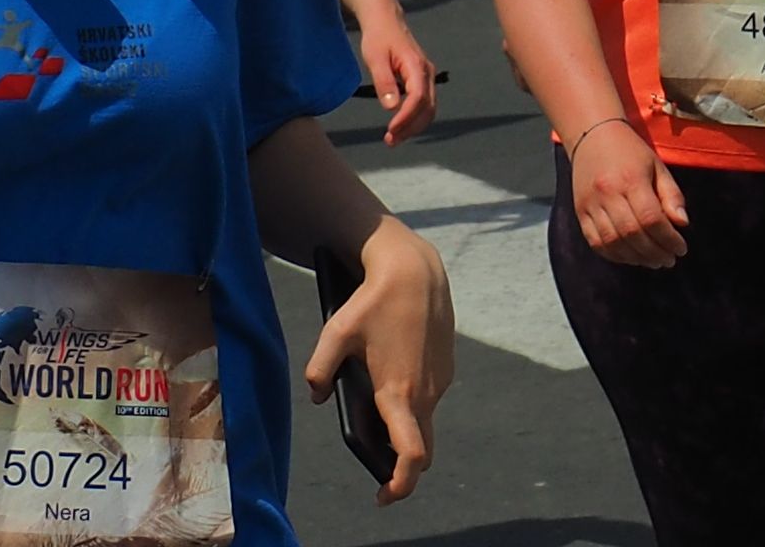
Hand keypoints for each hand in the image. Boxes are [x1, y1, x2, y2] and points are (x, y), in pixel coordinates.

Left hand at [301, 209, 454, 503]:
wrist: (415, 269)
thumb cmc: (372, 301)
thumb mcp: (335, 333)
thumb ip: (319, 370)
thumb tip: (318, 396)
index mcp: (398, 392)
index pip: (410, 455)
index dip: (400, 485)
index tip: (383, 495)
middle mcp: (425, 392)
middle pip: (423, 450)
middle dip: (404, 468)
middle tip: (379, 471)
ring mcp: (440, 380)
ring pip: (425, 421)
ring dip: (407, 429)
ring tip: (377, 417)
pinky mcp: (446, 366)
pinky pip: (430, 397)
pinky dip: (413, 403)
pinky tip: (391, 380)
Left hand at [351, 0, 440, 144]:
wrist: (386, 21)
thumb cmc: (378, 38)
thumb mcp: (375, 57)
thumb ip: (384, 81)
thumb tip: (390, 107)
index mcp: (416, 65)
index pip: (418, 98)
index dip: (406, 117)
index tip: (390, 130)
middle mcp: (427, 73)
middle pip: (427, 107)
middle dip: (410, 127)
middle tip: (390, 140)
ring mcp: (427, 77)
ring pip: (429, 109)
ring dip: (414, 126)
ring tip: (393, 138)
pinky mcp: (422, 81)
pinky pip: (425, 105)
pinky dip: (415, 119)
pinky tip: (399, 126)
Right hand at [564, 119, 688, 267]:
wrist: (593, 136)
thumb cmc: (630, 151)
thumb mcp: (658, 166)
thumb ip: (671, 195)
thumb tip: (682, 223)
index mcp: (631, 179)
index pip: (651, 219)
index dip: (668, 239)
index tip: (681, 249)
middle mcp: (608, 193)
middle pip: (632, 234)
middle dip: (654, 253)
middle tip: (669, 260)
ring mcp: (591, 204)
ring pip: (613, 242)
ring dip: (636, 258)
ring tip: (653, 261)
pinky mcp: (580, 213)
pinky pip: (596, 242)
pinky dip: (615, 255)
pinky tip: (631, 257)